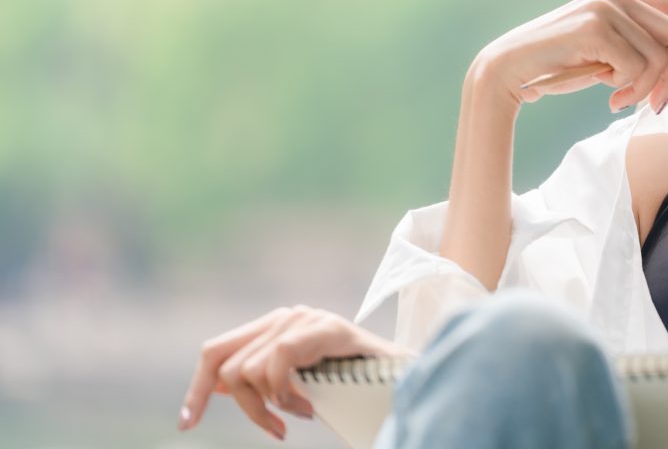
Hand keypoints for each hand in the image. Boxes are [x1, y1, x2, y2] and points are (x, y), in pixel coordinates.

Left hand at [179, 305, 415, 440]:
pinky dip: (287, 394)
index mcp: (274, 329)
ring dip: (272, 405)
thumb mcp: (297, 386)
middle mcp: (285, 316)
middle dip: (247, 408)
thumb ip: (262, 379)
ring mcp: (306, 318)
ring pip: (248, 371)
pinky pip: (278, 362)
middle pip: (227, 366)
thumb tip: (219, 386)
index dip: (197, 389)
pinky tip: (310, 406)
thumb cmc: (352, 387)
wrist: (404, 380)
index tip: (187, 423)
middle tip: (279, 427)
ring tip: (305, 410)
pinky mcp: (326, 328)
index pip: (215, 352)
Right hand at [475, 0, 667, 112]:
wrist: (511, 70)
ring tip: (620, 99)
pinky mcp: (595, 26)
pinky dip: (630, 90)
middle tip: (655, 104)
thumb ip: (651, 47)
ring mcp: (606, 6)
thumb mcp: (614, 57)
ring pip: (662, 54)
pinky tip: (606, 96)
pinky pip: (638, 67)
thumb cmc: (561, 66)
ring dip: (647, 88)